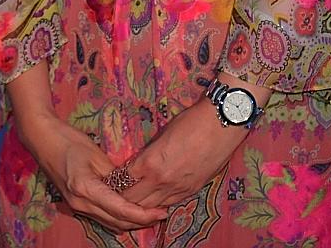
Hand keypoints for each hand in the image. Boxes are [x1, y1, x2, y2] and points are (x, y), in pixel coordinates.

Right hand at [15, 113, 169, 231]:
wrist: (41, 138)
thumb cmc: (68, 140)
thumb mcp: (96, 154)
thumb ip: (115, 175)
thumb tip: (133, 188)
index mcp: (85, 189)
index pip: (121, 210)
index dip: (143, 214)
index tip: (161, 212)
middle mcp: (80, 203)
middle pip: (117, 222)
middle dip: (141, 221)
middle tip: (161, 214)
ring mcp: (76, 206)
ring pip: (109, 223)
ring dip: (130, 222)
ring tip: (149, 214)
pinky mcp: (75, 203)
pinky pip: (101, 216)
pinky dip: (117, 217)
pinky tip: (129, 210)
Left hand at [121, 98, 251, 209]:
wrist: (220, 126)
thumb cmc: (189, 123)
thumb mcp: (160, 136)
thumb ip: (147, 154)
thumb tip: (138, 164)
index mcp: (149, 163)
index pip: (122, 182)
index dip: (114, 182)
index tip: (110, 180)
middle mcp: (161, 181)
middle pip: (133, 200)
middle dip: (123, 197)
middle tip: (118, 193)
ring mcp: (177, 189)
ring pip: (151, 207)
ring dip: (140, 204)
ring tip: (134, 199)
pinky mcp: (191, 191)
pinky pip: (168, 204)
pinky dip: (158, 204)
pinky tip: (154, 200)